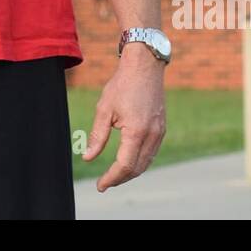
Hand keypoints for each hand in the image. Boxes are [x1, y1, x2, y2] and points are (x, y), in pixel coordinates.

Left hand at [83, 45, 166, 190]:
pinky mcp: (161, 128)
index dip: (112, 178)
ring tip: (114, 175)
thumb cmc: (122, 84)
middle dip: (120, 178)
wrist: (145, 66)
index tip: (100, 185)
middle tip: (104, 182)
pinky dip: (140, 161)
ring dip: (131, 172)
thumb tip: (88, 158)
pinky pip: (151, 152)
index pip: (125, 165)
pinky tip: (128, 160)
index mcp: (137, 131)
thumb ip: (98, 136)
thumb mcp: (104, 109)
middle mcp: (152, 135)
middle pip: (137, 168)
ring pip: (146, 162)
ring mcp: (159, 132)